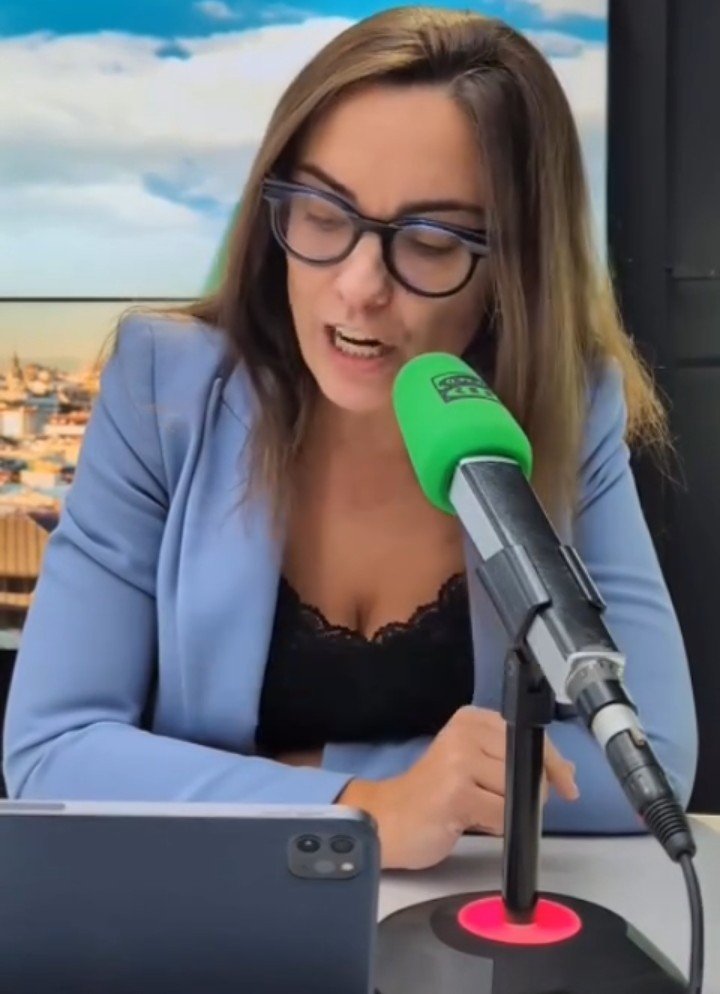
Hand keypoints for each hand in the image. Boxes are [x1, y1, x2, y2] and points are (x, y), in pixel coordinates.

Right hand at [337, 705, 578, 869]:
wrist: (385, 819)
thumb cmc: (431, 795)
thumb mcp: (474, 767)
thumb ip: (514, 763)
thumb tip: (565, 771)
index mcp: (471, 719)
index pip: (528, 735)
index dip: (552, 762)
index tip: (567, 785)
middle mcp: (465, 732)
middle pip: (527, 764)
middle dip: (533, 791)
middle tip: (508, 807)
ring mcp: (459, 760)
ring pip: (516, 791)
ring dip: (509, 812)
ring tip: (480, 813)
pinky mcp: (456, 792)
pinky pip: (501, 815)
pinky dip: (496, 827)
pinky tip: (471, 822)